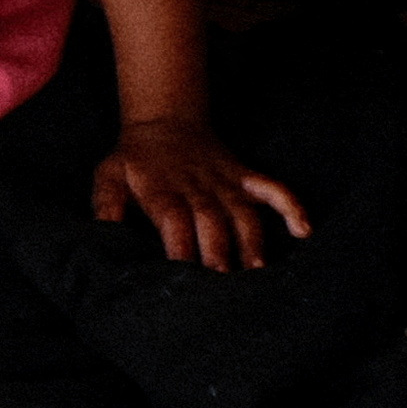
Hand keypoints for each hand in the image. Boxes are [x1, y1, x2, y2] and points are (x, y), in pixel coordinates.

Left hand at [90, 118, 312, 271]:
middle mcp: (197, 187)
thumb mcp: (108, 175)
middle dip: (219, 252)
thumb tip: (103, 231)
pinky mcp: (245, 176)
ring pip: (243, 212)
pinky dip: (290, 206)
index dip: (180, 246)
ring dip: (253, 241)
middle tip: (224, 287)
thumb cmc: (134, 159)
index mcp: (163, 190)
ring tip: (259, 272)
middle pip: (211, 221)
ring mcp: (225, 182)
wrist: (164, 120)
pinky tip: (303, 232)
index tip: (183, 275)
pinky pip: (272, 189)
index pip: (173, 220)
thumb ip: (106, 203)